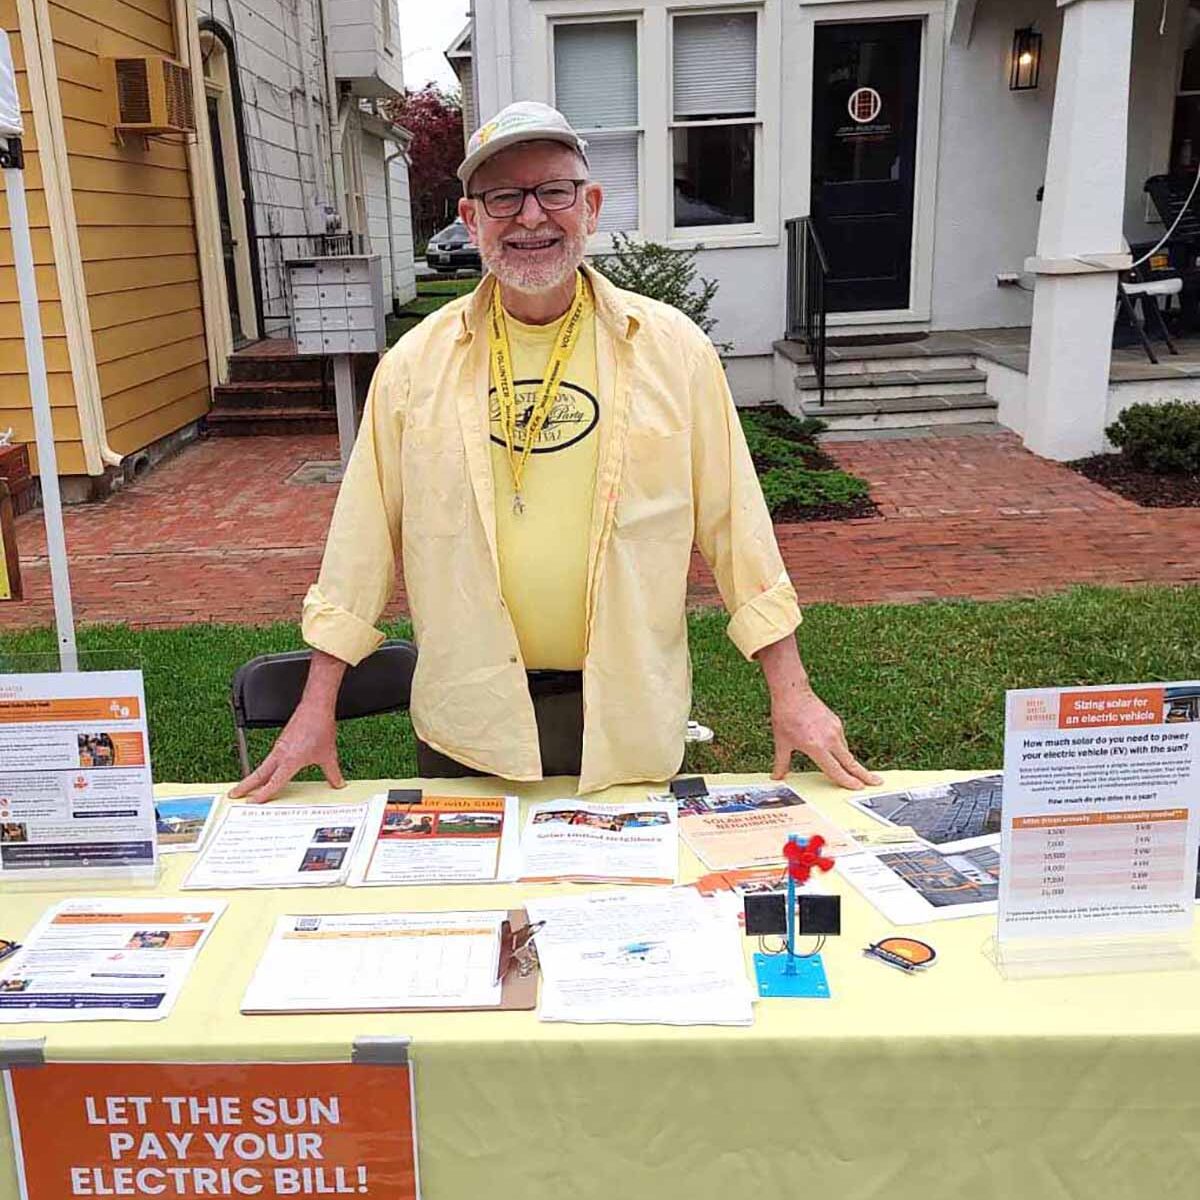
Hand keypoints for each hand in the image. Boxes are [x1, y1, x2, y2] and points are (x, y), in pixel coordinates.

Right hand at [228, 698, 344, 803]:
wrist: (316, 706)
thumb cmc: (320, 727)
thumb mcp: (328, 754)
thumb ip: (332, 772)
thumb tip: (338, 783)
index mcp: (290, 760)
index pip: (274, 781)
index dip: (264, 794)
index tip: (253, 802)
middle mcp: (281, 754)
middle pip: (259, 773)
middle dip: (246, 785)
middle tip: (233, 794)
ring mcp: (279, 747)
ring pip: (263, 765)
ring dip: (254, 777)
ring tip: (246, 787)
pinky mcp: (282, 741)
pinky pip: (271, 758)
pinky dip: (266, 767)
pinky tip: (268, 771)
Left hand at [770, 685, 881, 790]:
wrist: (792, 693)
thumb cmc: (785, 716)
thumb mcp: (782, 742)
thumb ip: (781, 762)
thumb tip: (776, 776)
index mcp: (816, 747)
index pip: (836, 770)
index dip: (848, 781)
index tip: (858, 788)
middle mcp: (829, 739)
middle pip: (850, 762)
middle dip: (864, 774)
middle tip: (877, 782)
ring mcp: (835, 729)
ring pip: (846, 751)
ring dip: (848, 762)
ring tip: (851, 770)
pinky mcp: (836, 722)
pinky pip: (841, 740)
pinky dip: (840, 748)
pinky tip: (833, 750)